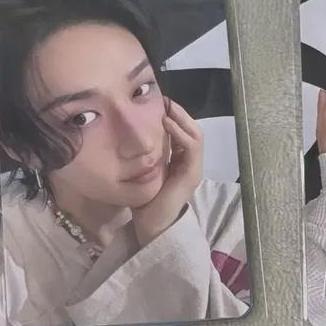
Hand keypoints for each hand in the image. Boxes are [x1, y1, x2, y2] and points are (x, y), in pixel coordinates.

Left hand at [132, 99, 203, 246]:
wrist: (152, 225)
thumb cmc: (145, 202)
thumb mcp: (143, 170)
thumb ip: (144, 154)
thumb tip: (129, 132)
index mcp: (181, 161)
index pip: (183, 131)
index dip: (173, 115)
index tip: (157, 102)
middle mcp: (190, 163)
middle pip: (192, 129)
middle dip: (179, 112)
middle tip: (163, 100)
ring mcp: (194, 168)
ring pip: (196, 134)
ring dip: (181, 118)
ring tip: (166, 108)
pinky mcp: (192, 173)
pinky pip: (192, 146)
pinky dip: (180, 132)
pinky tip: (166, 123)